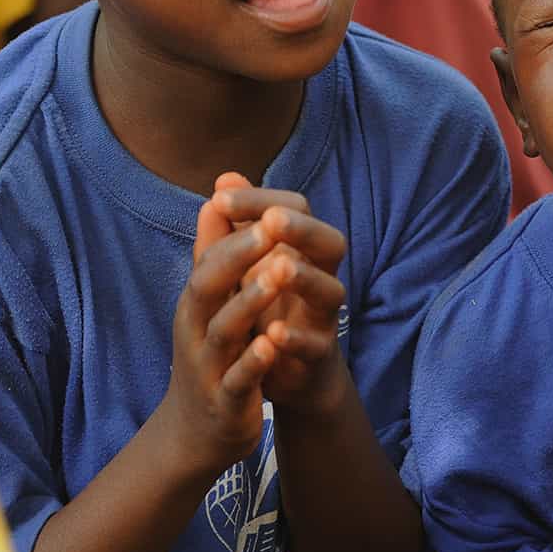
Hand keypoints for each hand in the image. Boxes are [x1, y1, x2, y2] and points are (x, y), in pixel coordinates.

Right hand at [161, 193, 287, 478]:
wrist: (195, 434)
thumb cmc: (211, 354)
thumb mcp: (211, 302)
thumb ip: (216, 249)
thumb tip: (217, 193)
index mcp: (198, 302)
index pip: (210, 258)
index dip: (234, 230)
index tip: (261, 202)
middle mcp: (197, 328)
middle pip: (208, 285)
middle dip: (239, 254)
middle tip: (270, 225)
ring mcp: (209, 365)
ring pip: (226, 328)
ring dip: (251, 299)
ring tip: (280, 271)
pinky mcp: (226, 401)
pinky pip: (239, 378)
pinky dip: (256, 360)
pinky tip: (276, 342)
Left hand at [208, 176, 350, 417]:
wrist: (286, 375)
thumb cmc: (268, 311)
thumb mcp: (246, 267)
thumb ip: (234, 227)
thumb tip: (225, 177)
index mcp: (302, 252)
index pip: (295, 210)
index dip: (262, 200)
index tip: (221, 198)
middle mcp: (321, 277)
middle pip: (330, 242)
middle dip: (303, 229)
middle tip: (272, 219)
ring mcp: (323, 317)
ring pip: (331, 291)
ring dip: (306, 279)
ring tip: (280, 268)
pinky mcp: (319, 355)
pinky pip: (316, 344)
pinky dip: (296, 339)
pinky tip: (273, 334)